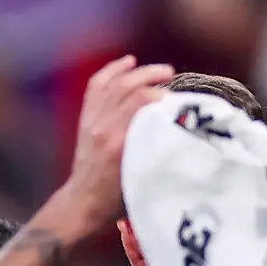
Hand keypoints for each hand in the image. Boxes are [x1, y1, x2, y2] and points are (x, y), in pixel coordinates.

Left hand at [63, 55, 175, 230]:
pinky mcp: (85, 120)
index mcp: (117, 141)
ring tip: (160, 70)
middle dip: (151, 76)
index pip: (141, 101)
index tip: (178, 100)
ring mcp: (91, 121)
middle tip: (172, 75)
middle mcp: (102, 126)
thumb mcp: (144, 175)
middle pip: (127, 87)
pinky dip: (111, 71)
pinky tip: (128, 62)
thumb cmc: (118, 197)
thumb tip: (183, 127)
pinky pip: (96, 87)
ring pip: (112, 84)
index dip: (161, 95)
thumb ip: (159, 150)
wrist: (83, 203)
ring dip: (136, 72)